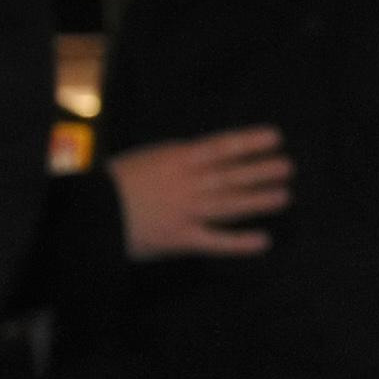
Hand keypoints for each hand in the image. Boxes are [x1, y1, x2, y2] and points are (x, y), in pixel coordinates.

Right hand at [108, 127, 290, 260]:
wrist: (88, 212)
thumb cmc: (114, 183)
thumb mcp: (146, 159)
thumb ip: (176, 159)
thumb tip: (206, 155)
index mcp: (174, 159)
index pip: (220, 147)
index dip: (249, 142)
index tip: (275, 137)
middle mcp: (185, 183)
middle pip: (230, 175)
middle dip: (260, 170)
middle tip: (289, 166)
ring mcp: (185, 211)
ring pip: (228, 204)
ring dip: (258, 200)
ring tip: (285, 196)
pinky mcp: (180, 238)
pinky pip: (215, 241)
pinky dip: (240, 242)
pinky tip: (264, 241)